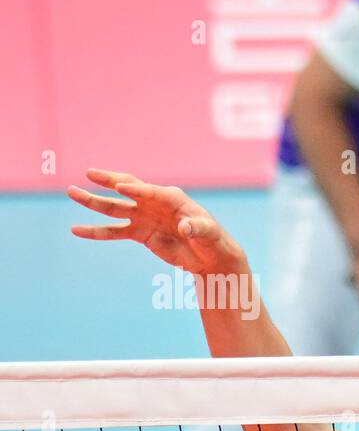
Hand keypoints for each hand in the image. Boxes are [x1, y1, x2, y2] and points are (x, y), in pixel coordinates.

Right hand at [68, 170, 246, 275]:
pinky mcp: (139, 233)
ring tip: (72, 192)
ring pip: (114, 208)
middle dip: (109, 181)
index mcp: (173, 198)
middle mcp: (154, 203)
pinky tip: (77, 230)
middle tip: (89, 173)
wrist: (210, 257)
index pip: (150, 191)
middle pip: (127, 189)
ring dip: (93, 202)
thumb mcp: (210, 234)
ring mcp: (144, 217)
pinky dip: (96, 231)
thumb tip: (186, 227)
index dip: (136, 190)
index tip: (120, 187)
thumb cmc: (213, 241)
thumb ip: (199, 228)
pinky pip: (114, 231)